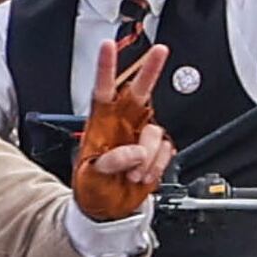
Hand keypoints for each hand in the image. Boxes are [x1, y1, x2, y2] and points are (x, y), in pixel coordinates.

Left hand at [71, 32, 172, 222]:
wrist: (107, 211)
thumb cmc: (91, 189)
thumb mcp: (90, 176)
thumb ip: (109, 161)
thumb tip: (133, 152)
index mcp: (100, 123)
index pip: (103, 89)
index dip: (107, 67)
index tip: (109, 46)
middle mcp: (122, 124)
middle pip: (139, 91)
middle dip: (150, 70)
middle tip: (160, 51)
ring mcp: (140, 137)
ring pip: (156, 130)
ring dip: (148, 155)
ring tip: (134, 174)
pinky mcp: (155, 152)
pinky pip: (166, 150)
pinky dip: (157, 165)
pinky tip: (144, 176)